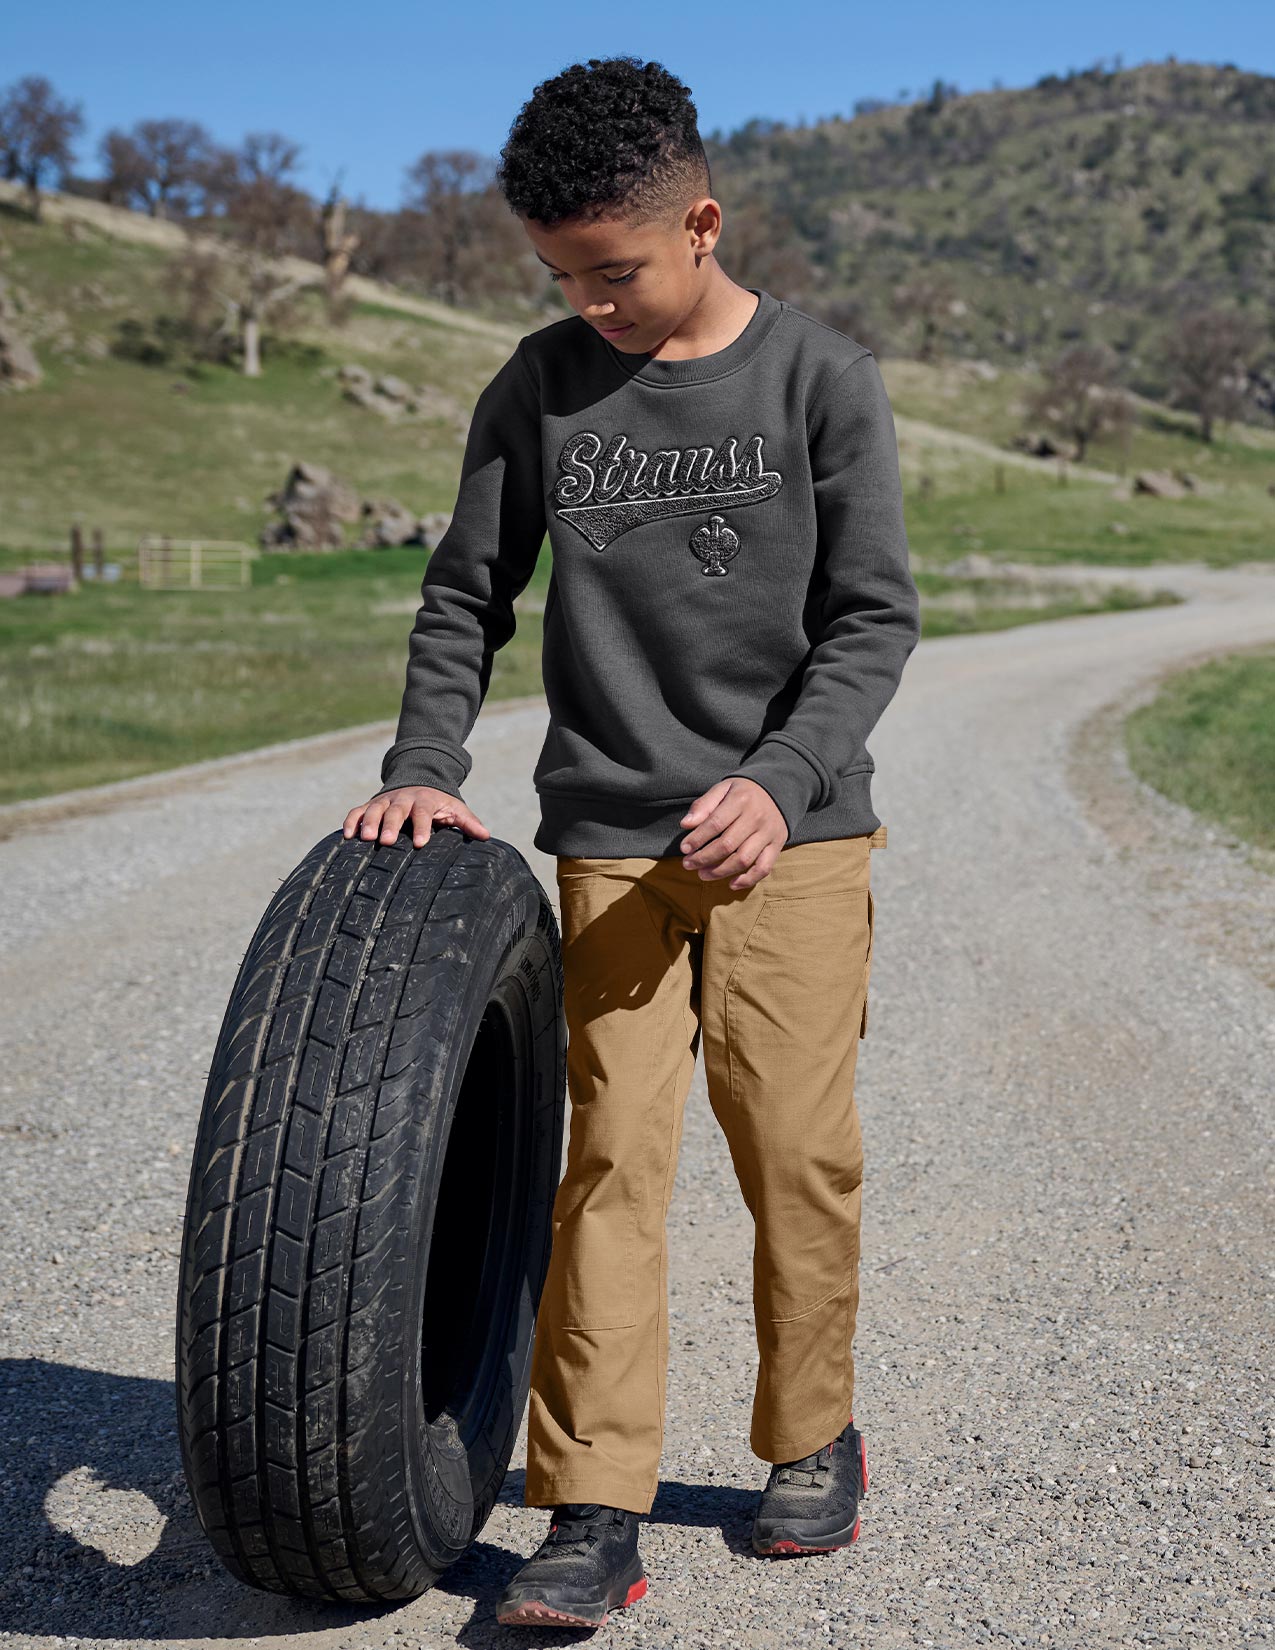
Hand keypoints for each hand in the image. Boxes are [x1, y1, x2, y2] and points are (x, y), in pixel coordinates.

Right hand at [342, 785, 491, 849]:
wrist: (418, 782)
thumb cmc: (438, 804)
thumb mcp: (455, 809)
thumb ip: (468, 822)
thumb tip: (486, 836)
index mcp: (424, 800)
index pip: (422, 812)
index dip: (421, 827)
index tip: (420, 843)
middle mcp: (402, 799)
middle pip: (395, 810)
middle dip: (390, 825)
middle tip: (385, 841)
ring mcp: (384, 801)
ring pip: (373, 809)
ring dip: (368, 823)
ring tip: (365, 839)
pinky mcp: (370, 805)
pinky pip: (357, 811)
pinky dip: (351, 821)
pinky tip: (347, 836)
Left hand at [678, 777, 787, 889]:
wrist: (778, 790)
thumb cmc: (743, 792)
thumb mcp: (723, 788)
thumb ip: (704, 805)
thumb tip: (685, 824)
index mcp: (740, 800)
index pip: (715, 823)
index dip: (697, 839)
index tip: (684, 849)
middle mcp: (756, 817)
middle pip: (727, 845)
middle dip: (703, 858)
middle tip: (688, 864)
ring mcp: (768, 833)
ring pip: (743, 859)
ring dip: (720, 871)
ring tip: (703, 874)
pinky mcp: (777, 845)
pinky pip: (764, 868)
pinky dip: (748, 880)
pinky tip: (731, 884)